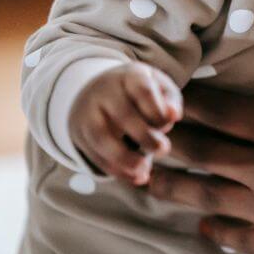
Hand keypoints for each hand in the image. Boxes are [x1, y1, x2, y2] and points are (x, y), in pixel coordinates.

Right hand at [69, 62, 182, 184]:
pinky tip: (135, 177)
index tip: (168, 123)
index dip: (157, 110)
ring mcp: (88, 113)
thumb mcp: (159, 87)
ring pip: (101, 138)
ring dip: (124, 159)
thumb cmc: (140, 92)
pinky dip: (116, 170)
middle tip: (163, 149)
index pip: (142, 90)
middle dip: (145, 136)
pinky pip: (95, 155)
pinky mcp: (80, 134)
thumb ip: (170, 100)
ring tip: (144, 172)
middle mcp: (104, 92)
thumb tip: (173, 116)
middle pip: (123, 115)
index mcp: (129, 76)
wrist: (99, 89)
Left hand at [146, 9, 253, 253]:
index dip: (191, 100)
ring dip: (173, 186)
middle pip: (204, 153)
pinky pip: (235, 237)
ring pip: (207, 197)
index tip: (161, 91)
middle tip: (137, 131)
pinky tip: (200, 227)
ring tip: (145, 177)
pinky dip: (213, 230)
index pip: (224, 112)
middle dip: (168, 139)